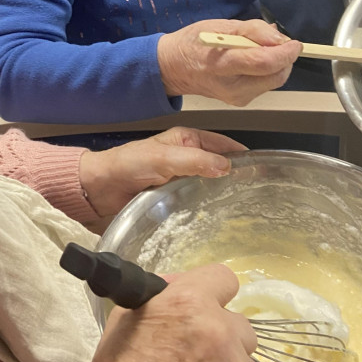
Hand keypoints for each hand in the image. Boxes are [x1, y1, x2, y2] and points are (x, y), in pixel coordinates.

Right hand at [55, 264, 257, 361]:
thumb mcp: (124, 321)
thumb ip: (160, 298)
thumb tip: (177, 288)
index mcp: (188, 303)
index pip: (223, 277)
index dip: (211, 292)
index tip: (203, 305)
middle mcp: (220, 331)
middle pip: (239, 322)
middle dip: (220, 334)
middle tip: (194, 354)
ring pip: (244, 359)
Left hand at [79, 128, 245, 218]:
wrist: (99, 190)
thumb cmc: (126, 165)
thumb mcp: (162, 158)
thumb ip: (193, 160)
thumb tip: (226, 166)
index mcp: (186, 140)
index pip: (223, 145)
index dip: (242, 155)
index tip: (262, 168)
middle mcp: (187, 159)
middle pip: (220, 167)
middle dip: (237, 177)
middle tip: (259, 194)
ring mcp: (182, 181)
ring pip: (211, 187)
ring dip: (224, 196)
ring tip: (246, 211)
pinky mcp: (175, 201)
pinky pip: (197, 204)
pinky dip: (209, 210)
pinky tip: (220, 222)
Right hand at [157, 17, 300, 105]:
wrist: (174, 67)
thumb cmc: (194, 43)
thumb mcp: (221, 25)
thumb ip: (253, 30)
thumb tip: (279, 38)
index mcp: (222, 64)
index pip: (264, 63)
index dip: (285, 52)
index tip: (294, 43)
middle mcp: (231, 87)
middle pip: (275, 77)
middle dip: (285, 59)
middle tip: (279, 43)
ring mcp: (236, 98)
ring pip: (273, 82)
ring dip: (277, 64)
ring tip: (262, 49)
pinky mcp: (240, 102)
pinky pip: (265, 85)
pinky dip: (267, 71)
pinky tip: (254, 60)